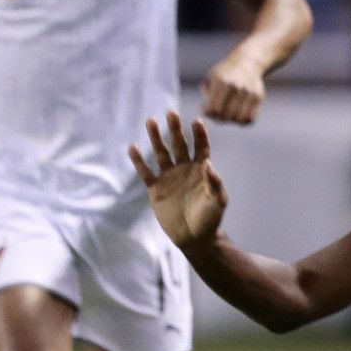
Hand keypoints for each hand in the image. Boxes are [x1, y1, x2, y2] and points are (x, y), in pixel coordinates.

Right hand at [130, 111, 228, 248]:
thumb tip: (208, 164)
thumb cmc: (210, 219)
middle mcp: (184, 169)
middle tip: (171, 112)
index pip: (201, 147)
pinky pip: (146, 172)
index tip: (197, 121)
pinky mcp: (156, 188)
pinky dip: (139, 161)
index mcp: (202, 170)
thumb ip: (215, 183)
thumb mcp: (218, 202)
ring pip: (161, 153)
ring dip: (156, 138)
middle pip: (179, 144)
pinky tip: (133, 147)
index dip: (199, 134)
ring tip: (151, 120)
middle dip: (175, 129)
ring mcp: (169, 177)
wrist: (194, 238)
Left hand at [201, 54, 265, 124]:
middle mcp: (237, 86)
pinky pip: (250, 118)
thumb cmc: (224, 73)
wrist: (247, 63)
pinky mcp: (259, 97)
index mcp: (222, 81)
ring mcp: (250, 92)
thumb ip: (207, 94)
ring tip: (226, 115)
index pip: (214, 109)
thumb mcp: (211, 78)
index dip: (208, 113)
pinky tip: (237, 115)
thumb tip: (206, 112)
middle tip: (216, 114)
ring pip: (239, 119)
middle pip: (226, 115)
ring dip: (231, 120)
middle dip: (218, 118)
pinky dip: (242, 121)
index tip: (206, 109)